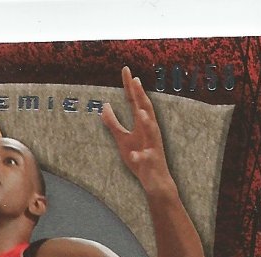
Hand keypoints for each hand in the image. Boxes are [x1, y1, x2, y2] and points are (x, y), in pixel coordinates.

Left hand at [102, 66, 173, 194]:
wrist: (155, 181)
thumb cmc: (140, 158)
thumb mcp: (122, 140)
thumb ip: (113, 123)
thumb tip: (104, 106)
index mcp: (142, 124)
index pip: (135, 102)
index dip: (130, 87)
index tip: (125, 70)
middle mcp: (150, 131)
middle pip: (146, 110)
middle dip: (141, 96)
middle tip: (135, 80)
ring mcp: (152, 146)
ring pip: (151, 132)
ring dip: (147, 122)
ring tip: (140, 112)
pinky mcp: (151, 162)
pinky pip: (145, 159)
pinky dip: (141, 157)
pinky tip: (136, 155)